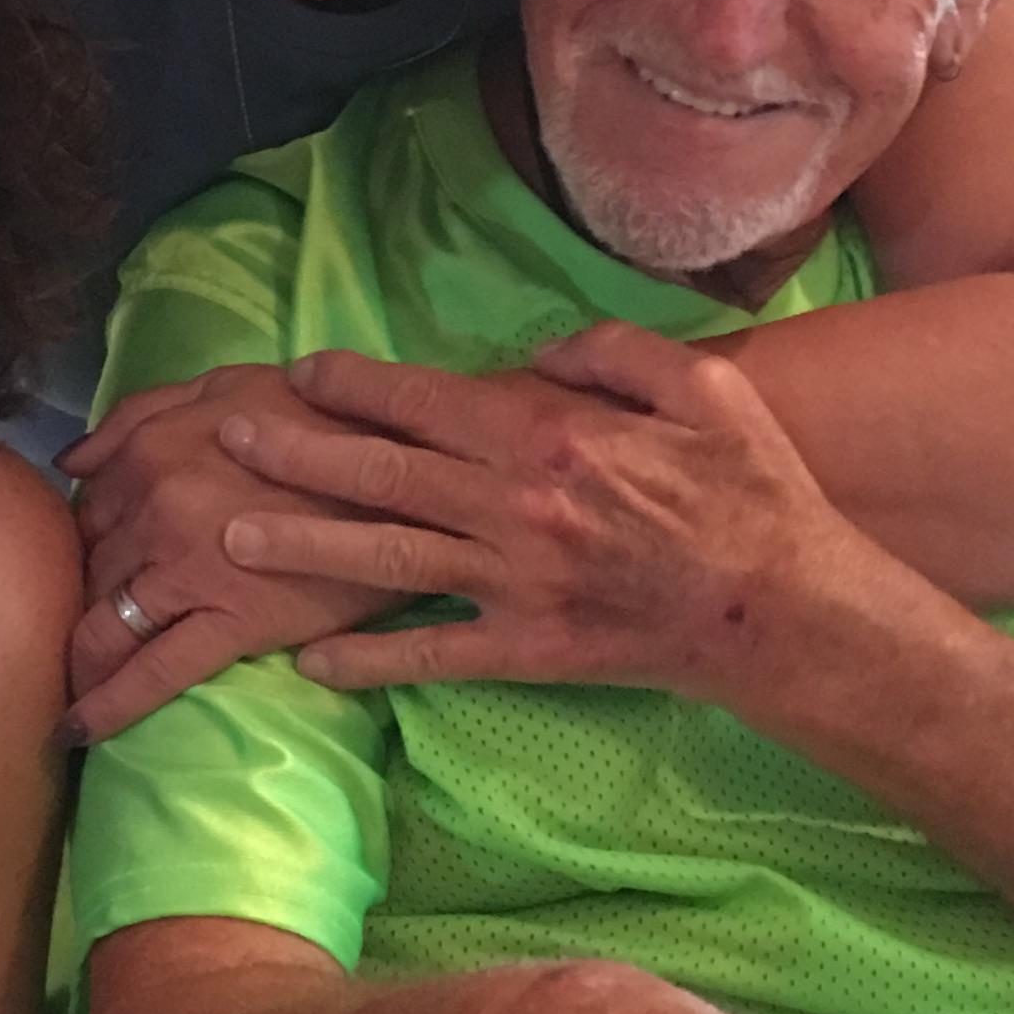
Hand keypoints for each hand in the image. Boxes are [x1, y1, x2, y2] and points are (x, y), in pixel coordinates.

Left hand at [59, 365, 391, 739]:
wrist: (406, 465)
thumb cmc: (318, 416)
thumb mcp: (225, 385)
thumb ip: (139, 414)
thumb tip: (67, 459)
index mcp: (148, 450)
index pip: (85, 512)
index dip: (86, 544)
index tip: (95, 568)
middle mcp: (154, 509)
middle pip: (89, 572)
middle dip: (81, 602)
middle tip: (82, 629)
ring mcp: (188, 569)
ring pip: (104, 626)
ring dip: (78, 661)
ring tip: (63, 688)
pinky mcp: (229, 622)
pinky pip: (152, 672)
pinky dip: (108, 706)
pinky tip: (77, 731)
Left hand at [210, 326, 894, 718]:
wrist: (785, 610)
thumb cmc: (753, 490)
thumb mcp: (703, 382)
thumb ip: (613, 352)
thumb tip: (539, 351)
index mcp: (548, 434)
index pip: (426, 400)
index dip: (356, 384)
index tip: (303, 371)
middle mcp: (514, 506)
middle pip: (381, 474)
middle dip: (296, 452)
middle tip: (228, 437)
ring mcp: (515, 583)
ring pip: (385, 558)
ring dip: (303, 546)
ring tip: (229, 538)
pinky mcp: (527, 649)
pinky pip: (431, 655)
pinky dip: (367, 661)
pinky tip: (308, 662)